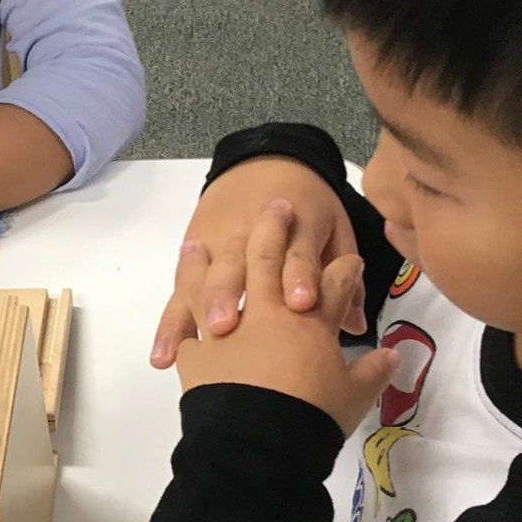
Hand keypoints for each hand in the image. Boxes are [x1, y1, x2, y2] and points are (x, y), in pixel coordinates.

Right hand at [150, 155, 365, 368]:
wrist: (261, 165)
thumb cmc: (306, 207)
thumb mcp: (335, 232)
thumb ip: (344, 280)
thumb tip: (358, 325)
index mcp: (296, 229)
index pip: (296, 254)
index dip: (298, 277)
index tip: (302, 304)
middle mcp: (252, 238)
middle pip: (239, 266)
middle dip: (232, 294)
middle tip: (229, 327)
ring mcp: (220, 249)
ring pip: (207, 280)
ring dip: (202, 309)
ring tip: (202, 338)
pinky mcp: (196, 262)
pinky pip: (180, 297)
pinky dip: (170, 326)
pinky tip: (163, 356)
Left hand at [174, 202, 398, 434]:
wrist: (258, 444)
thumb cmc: (310, 417)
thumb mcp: (354, 396)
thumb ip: (373, 370)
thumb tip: (393, 355)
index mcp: (312, 321)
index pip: (337, 281)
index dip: (347, 270)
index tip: (351, 262)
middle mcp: (270, 311)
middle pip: (272, 256)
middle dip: (277, 227)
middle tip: (278, 206)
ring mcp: (230, 325)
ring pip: (222, 273)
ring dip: (218, 252)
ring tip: (207, 238)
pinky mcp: (198, 348)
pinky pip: (186, 313)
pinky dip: (183, 293)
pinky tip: (181, 281)